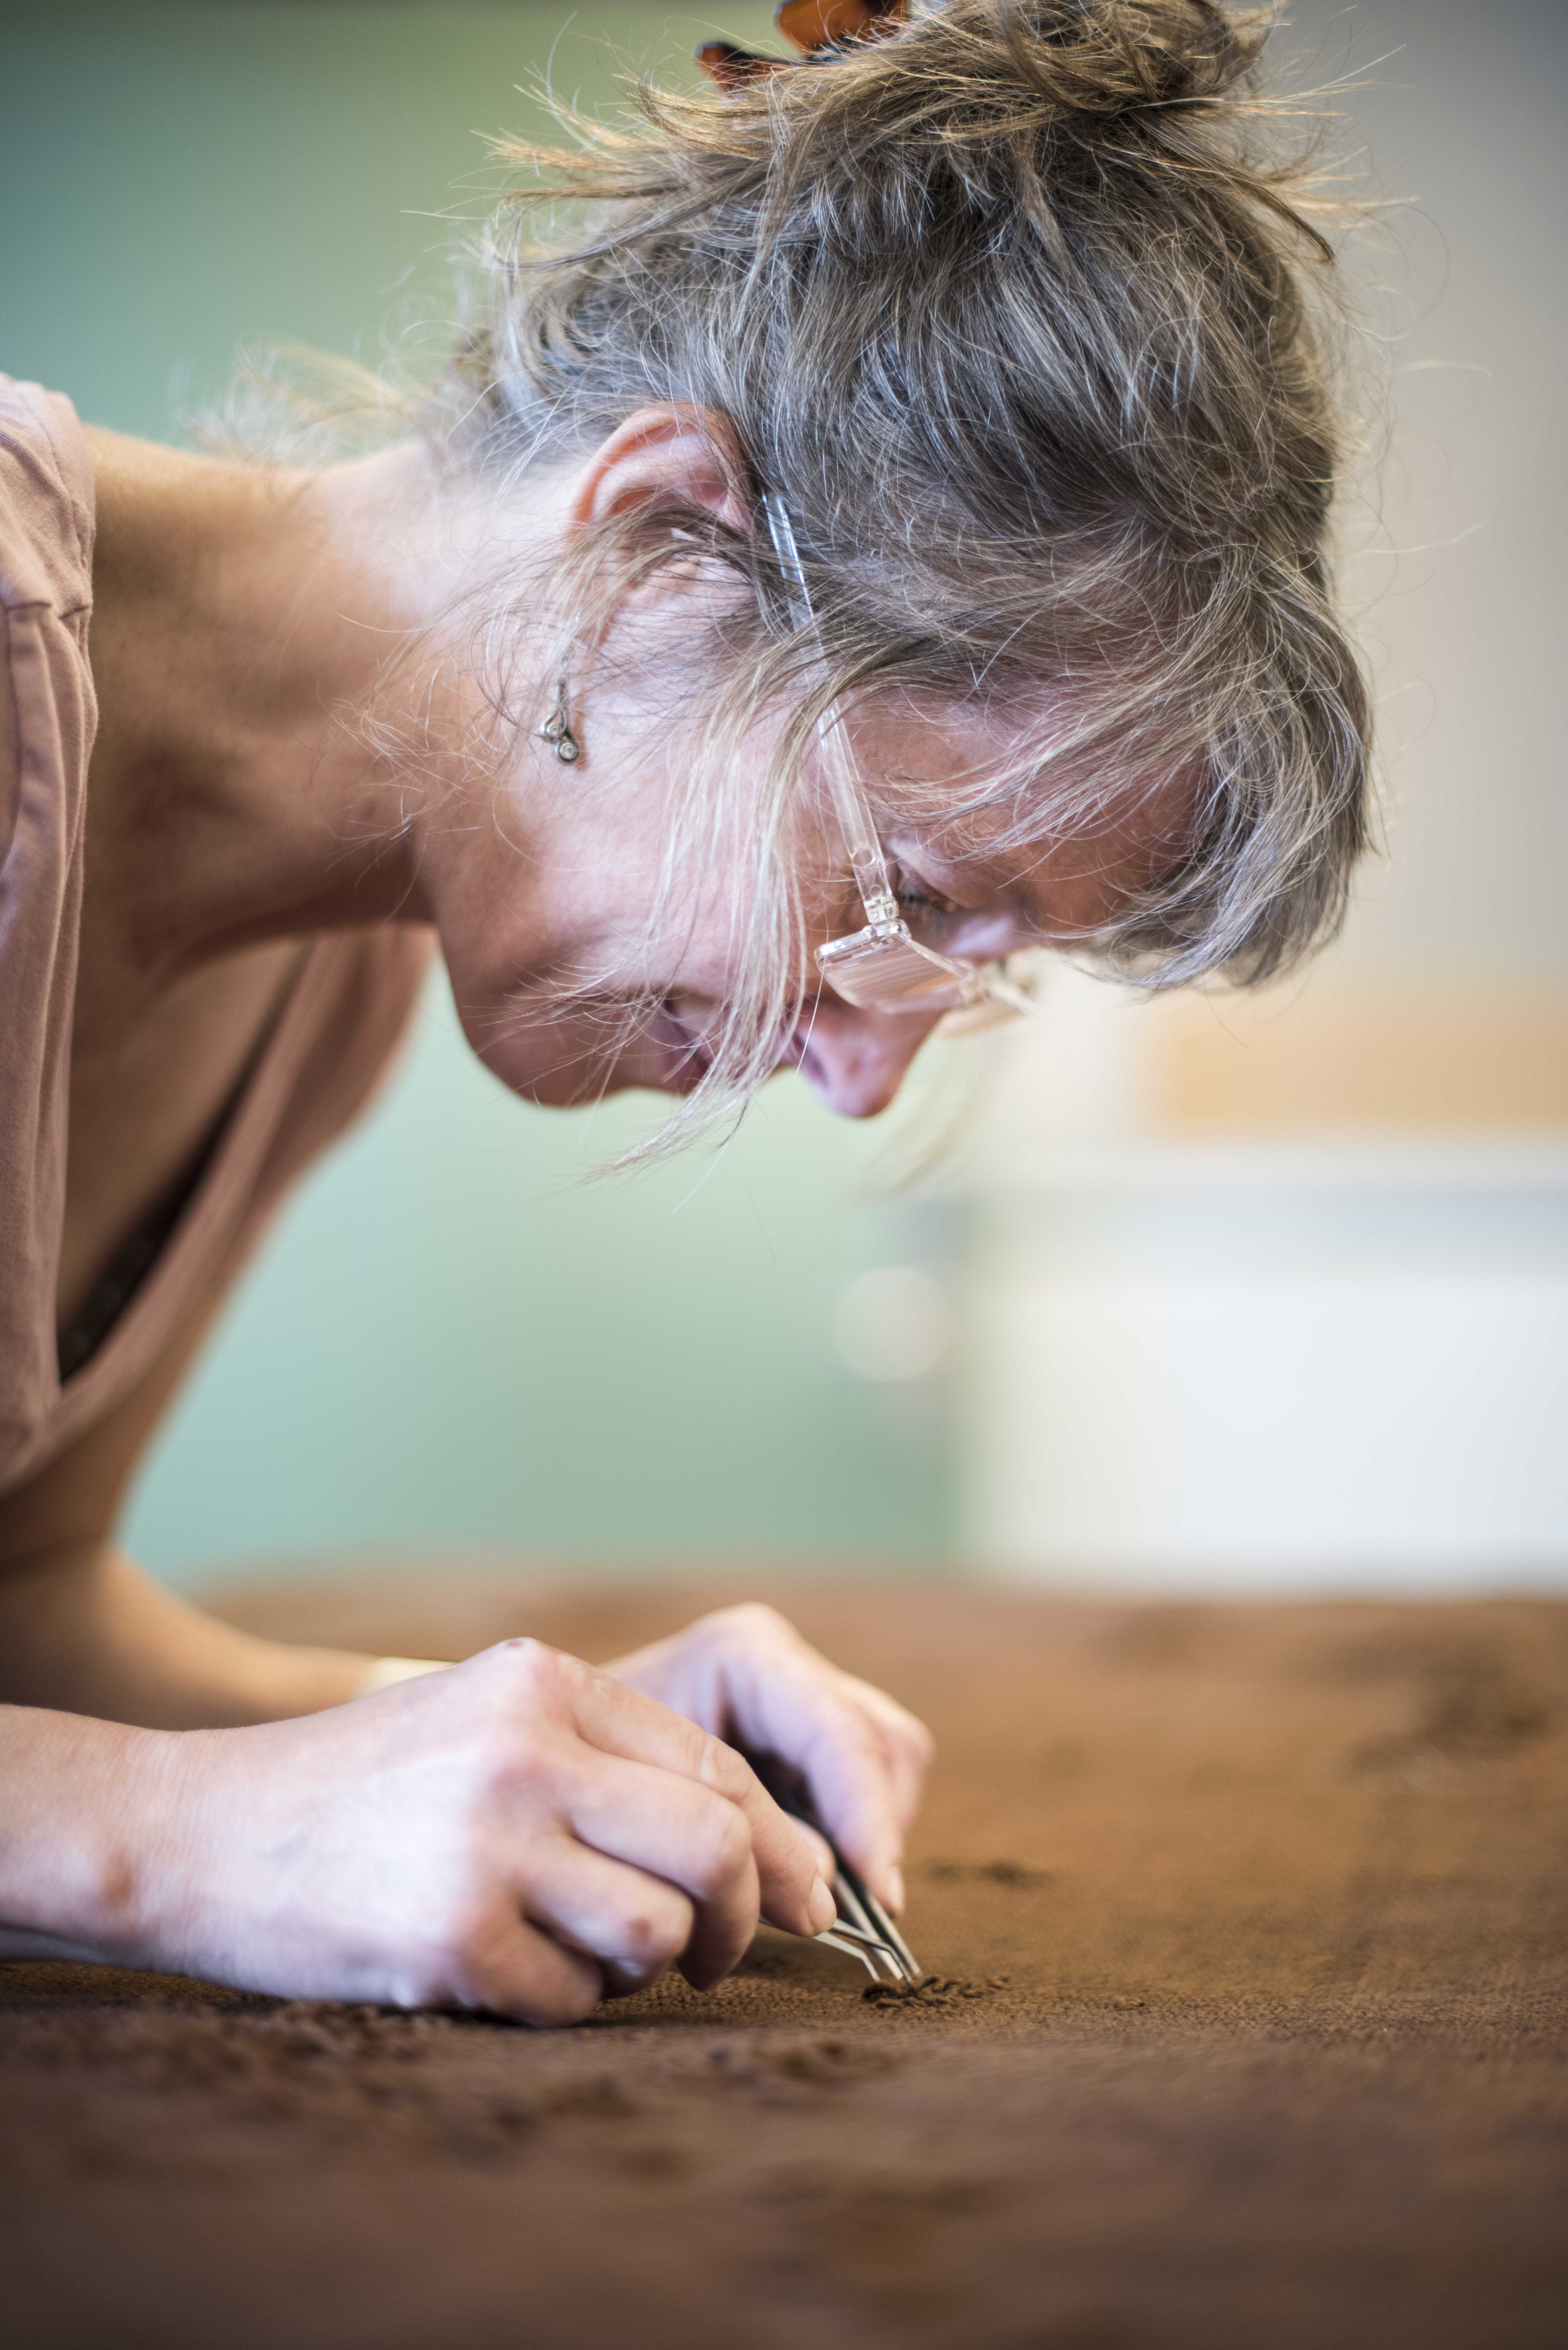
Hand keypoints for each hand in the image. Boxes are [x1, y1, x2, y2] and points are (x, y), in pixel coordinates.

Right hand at [129, 1639, 836, 2023]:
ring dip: (649, 1966)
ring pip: (657, 1931)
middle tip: (722, 1951)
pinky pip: (573, 1997)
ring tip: (592, 1955)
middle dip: (745, 1916)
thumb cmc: (357, 1784)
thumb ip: (603, 1756)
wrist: (199, 1832)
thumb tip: (752, 1842)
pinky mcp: (452, 1939)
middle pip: (715, 1848)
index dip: (777, 1844)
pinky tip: (510, 1972)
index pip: (716, 1766)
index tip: (800, 1895)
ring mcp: (488, 1848)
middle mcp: (524, 1752)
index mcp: (543, 1682)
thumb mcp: (482, 1718)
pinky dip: (563, 2003)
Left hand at [604, 1604, 933, 1916]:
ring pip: (891, 1765)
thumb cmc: (581, 1775)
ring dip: (871, 1839)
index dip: (867, 1812)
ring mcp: (802, 1704)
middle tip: (863, 1913)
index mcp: (746, 1656)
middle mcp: (785, 1669)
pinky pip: (866, 1790)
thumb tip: (829, 1888)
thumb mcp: (651, 1800)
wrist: (550, 1768)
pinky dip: (854, 1842)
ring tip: (828, 1905)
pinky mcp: (805, 1748)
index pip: (840, 1730)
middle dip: (878, 1827)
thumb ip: (739, 1835)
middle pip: (883, 1743)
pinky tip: (812, 1887)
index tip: (879, 1893)